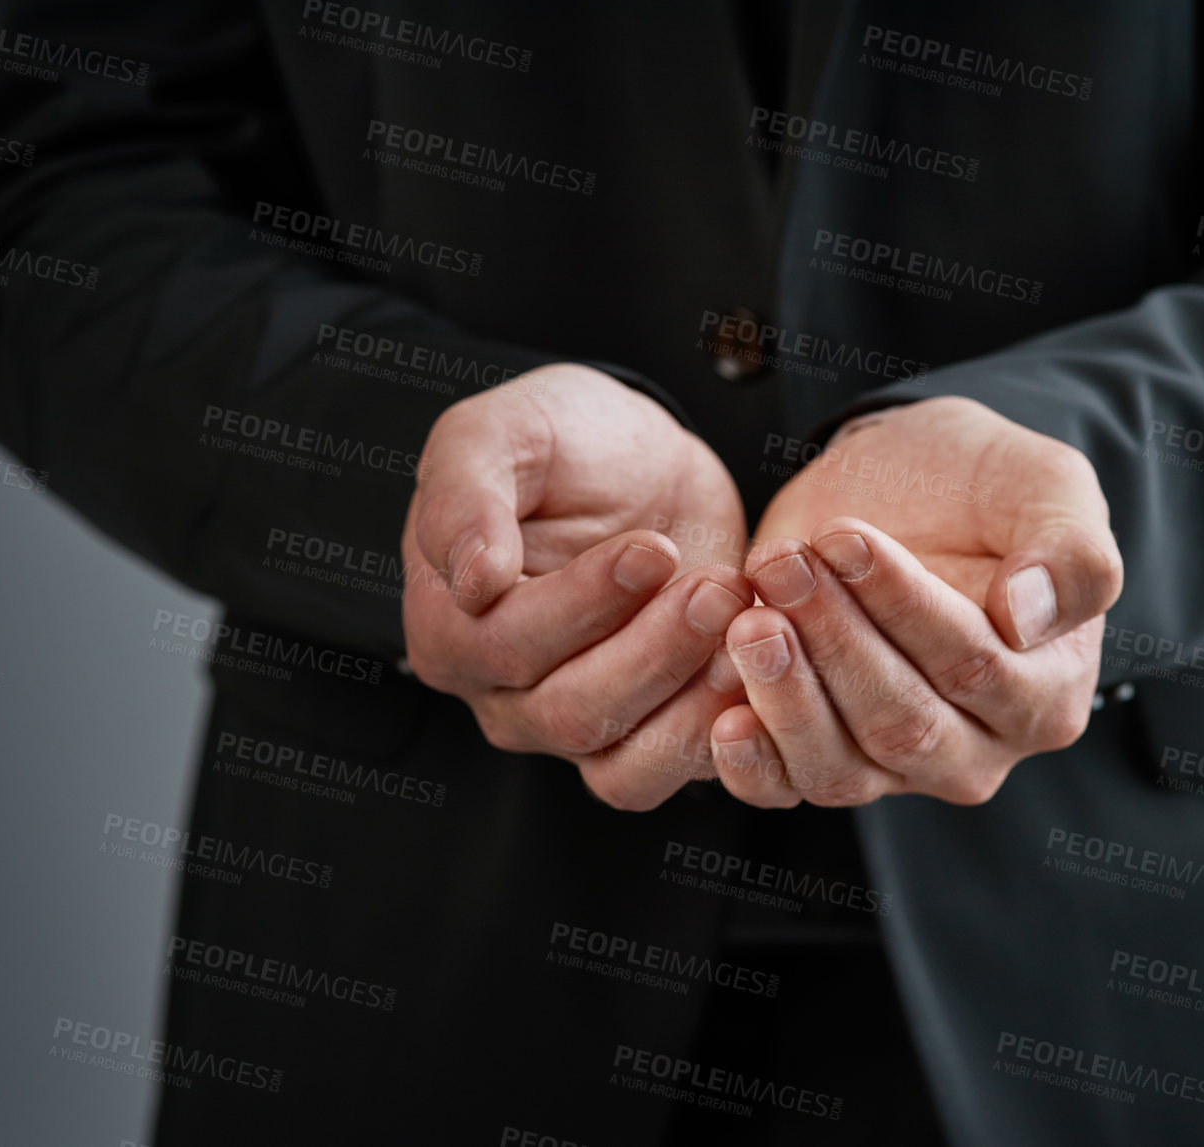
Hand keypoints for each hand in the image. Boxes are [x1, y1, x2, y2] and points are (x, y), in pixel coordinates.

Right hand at [401, 364, 753, 808]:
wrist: (644, 462)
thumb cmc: (561, 442)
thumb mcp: (499, 432)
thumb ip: (466, 497)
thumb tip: (472, 580)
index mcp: (449, 627)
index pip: (506, 645)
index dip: (584, 604)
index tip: (653, 548)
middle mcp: (502, 695)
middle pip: (569, 712)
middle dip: (655, 650)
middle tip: (717, 585)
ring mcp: (574, 725)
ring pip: (622, 762)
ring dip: (689, 695)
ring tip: (738, 619)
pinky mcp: (645, 734)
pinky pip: (671, 772)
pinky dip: (718, 734)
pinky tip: (754, 669)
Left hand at [710, 397, 1122, 807]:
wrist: (899, 485)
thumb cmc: (983, 487)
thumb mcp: (1049, 486)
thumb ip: (1072, 552)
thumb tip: (1027, 616)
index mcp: (1045, 695)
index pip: (974, 667)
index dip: (903, 607)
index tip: (845, 538)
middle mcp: (976, 749)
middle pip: (900, 723)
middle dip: (834, 643)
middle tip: (783, 567)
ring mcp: (896, 768)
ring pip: (840, 766)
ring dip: (785, 694)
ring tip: (748, 619)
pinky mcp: (824, 758)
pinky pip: (785, 788)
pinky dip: (752, 762)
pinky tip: (724, 716)